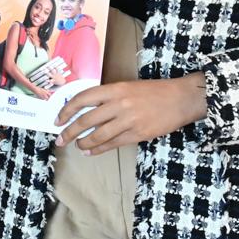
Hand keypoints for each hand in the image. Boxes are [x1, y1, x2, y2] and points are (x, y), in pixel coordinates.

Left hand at [55, 74, 206, 153]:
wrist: (180, 99)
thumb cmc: (154, 92)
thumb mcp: (128, 87)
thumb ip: (109, 98)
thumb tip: (86, 111)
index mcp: (115, 89)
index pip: (83, 98)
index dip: (67, 110)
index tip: (58, 119)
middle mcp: (119, 104)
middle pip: (86, 120)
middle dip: (69, 131)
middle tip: (60, 139)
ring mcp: (128, 120)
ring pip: (98, 135)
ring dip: (83, 142)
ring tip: (77, 146)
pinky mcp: (138, 134)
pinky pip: (113, 144)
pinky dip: (98, 149)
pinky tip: (90, 151)